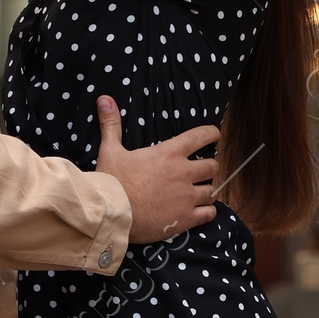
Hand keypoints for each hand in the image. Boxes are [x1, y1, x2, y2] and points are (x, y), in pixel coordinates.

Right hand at [97, 96, 219, 244]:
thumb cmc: (112, 181)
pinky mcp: (186, 218)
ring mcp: (187, 197)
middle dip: (209, 167)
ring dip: (207, 191)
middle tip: (201, 171)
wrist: (111, 213)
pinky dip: (207, 212)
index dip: (211, 134)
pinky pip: (209, 214)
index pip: (201, 136)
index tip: (214, 135)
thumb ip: (112, 124)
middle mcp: (183, 172)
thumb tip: (104, 98)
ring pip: (212, 191)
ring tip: (200, 193)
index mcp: (169, 153)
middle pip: (212, 166)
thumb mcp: (110, 150)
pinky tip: (200, 212)